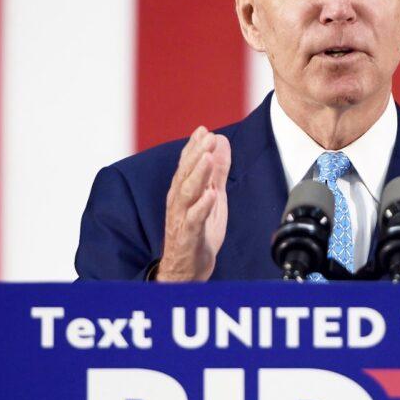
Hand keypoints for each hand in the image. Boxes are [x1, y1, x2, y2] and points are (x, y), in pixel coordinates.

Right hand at [156, 126, 230, 281]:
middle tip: (208, 137)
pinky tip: (210, 195)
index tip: (204, 130)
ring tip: (208, 158)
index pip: (187, 165)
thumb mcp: (212, 197)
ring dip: (198, 174)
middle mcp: (178, 202)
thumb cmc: (198, 233)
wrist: (187, 269)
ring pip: (187, 193)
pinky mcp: (188, 236)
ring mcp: (182, 219)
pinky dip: (201, 206)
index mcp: (183, 192)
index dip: (194, 147)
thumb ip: (216, 171)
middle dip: (196, 154)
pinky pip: (194, 219)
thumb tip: (221, 142)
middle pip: (185, 174)